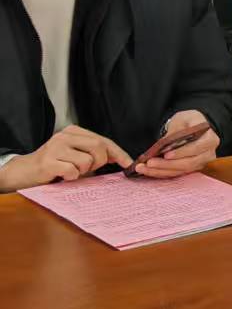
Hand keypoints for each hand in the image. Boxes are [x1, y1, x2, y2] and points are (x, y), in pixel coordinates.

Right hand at [0, 126, 131, 190]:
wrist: (24, 172)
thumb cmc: (54, 165)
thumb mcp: (76, 155)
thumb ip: (95, 154)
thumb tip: (121, 160)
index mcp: (74, 131)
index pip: (103, 140)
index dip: (119, 153)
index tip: (129, 164)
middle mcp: (65, 136)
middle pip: (99, 147)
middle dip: (100, 162)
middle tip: (88, 169)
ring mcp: (55, 147)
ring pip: (87, 161)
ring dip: (83, 172)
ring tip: (70, 171)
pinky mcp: (48, 161)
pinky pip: (73, 171)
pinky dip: (71, 177)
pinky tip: (62, 175)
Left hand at [132, 110, 220, 178]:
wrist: (194, 127)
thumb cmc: (190, 121)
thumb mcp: (184, 119)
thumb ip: (176, 130)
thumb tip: (166, 145)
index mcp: (210, 140)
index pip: (196, 148)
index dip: (182, 152)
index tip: (166, 154)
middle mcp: (208, 155)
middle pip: (188, 163)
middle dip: (167, 164)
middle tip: (149, 163)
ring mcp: (200, 164)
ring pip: (180, 171)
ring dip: (160, 170)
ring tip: (143, 168)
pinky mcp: (190, 169)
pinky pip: (175, 173)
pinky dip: (160, 173)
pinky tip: (147, 170)